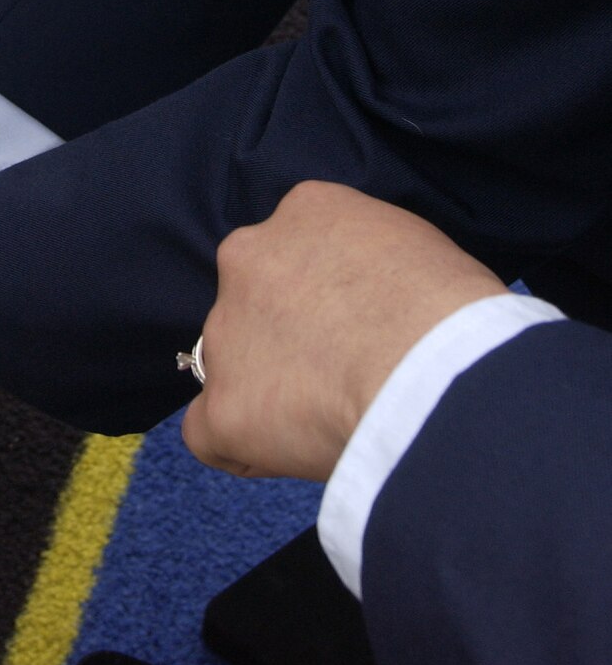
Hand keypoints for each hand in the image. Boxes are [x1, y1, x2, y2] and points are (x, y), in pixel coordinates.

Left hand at [182, 181, 507, 481]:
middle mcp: (250, 256)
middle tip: (344, 372)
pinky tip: (287, 454)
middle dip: (287, 334)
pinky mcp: (223, 406)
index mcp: (306, 210)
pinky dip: (241, 445)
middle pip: (255, 300)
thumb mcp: (418, 248)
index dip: (325, 297)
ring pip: (232, 363)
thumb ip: (374, 261)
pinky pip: (209, 431)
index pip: (297, 249)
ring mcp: (227, 331)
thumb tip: (375, 299)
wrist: (432, 371)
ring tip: (333, 419)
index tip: (358, 327)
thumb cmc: (455, 311)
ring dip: (269, 388)